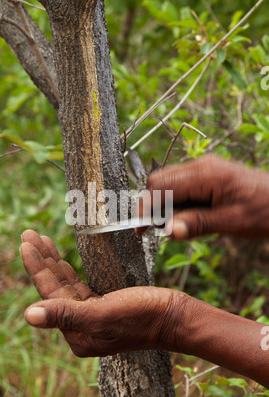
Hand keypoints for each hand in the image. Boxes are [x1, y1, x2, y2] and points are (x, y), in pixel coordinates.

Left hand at [19, 230, 186, 356]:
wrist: (175, 317)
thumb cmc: (143, 316)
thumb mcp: (102, 314)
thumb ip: (65, 314)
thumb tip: (28, 316)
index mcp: (77, 333)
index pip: (49, 295)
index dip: (36, 268)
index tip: (26, 243)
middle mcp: (81, 326)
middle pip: (55, 288)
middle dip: (42, 260)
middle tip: (28, 234)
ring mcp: (92, 315)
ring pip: (66, 284)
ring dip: (53, 262)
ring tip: (40, 239)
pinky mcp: (104, 304)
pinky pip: (78, 285)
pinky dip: (68, 270)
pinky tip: (60, 259)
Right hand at [136, 154, 268, 239]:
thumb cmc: (266, 211)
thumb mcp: (232, 222)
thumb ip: (198, 224)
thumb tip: (167, 231)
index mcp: (206, 174)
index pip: (161, 186)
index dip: (146, 207)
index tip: (140, 230)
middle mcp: (202, 166)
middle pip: (159, 181)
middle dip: (152, 205)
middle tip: (156, 231)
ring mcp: (205, 169)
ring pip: (168, 183)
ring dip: (164, 205)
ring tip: (175, 227)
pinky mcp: (208, 176)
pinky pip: (182, 186)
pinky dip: (177, 202)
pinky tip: (187, 218)